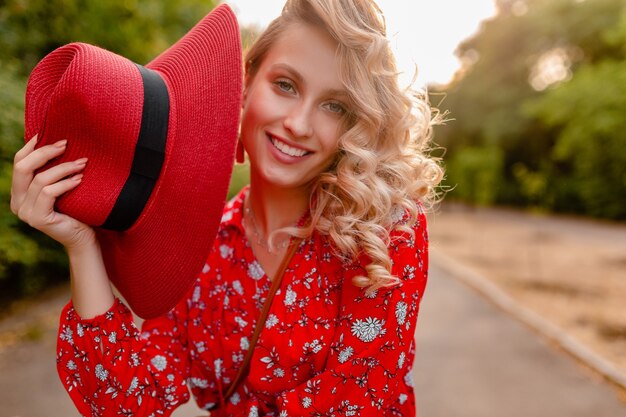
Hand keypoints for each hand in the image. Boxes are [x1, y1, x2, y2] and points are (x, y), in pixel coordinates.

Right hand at [10, 135, 94, 249]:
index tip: (48, 133)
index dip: (31, 146)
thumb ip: (52, 171)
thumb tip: (59, 141)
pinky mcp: (38, 219)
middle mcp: (17, 202)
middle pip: (23, 167)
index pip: (19, 162)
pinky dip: (66, 183)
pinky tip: (80, 179)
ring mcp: (25, 212)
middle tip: (66, 144)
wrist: (83, 238)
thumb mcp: (61, 186)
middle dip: (45, 152)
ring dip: (64, 168)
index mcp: (19, 192)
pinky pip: (49, 192)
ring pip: (40, 179)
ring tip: (83, 163)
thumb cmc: (76, 209)